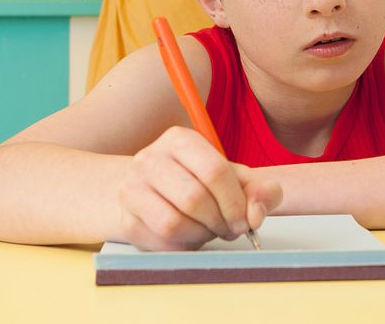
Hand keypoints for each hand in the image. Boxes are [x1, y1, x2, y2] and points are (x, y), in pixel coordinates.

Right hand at [118, 126, 281, 250]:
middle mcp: (150, 158)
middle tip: (227, 228)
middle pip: (194, 199)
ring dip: (200, 235)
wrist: (151, 193)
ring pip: (173, 223)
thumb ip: (258, 190)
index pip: (214, 170)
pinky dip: (183, 245)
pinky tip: (188, 235)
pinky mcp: (125, 218)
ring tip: (207, 230)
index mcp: (180, 139)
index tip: (245, 220)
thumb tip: (256, 213)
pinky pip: (160, 241)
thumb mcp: (232, 178)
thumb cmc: (198, 183)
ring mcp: (131, 188)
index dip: (235, 202)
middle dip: (219, 222)